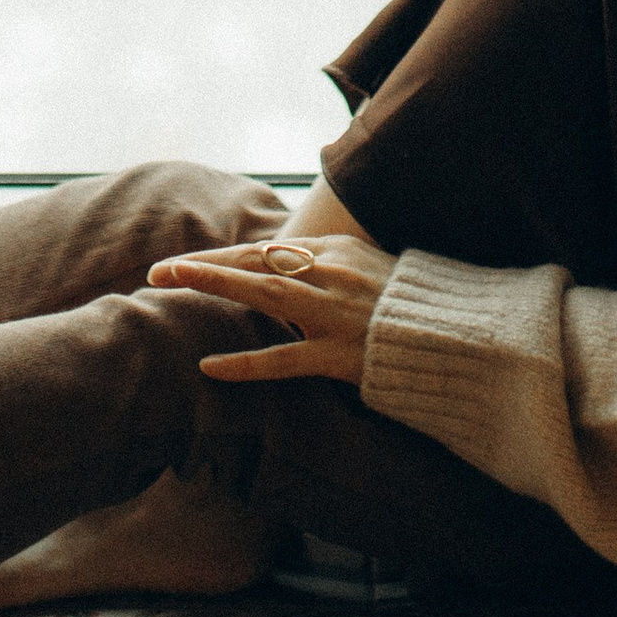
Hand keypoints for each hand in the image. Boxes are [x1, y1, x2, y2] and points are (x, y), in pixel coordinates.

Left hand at [148, 232, 395, 382]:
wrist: (455, 335)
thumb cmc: (412, 305)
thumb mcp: (372, 269)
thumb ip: (332, 267)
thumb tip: (294, 265)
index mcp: (336, 252)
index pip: (266, 250)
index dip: (224, 256)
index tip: (188, 261)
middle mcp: (330, 274)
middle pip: (254, 262)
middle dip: (205, 264)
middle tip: (160, 269)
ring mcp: (333, 314)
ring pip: (262, 293)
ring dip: (215, 284)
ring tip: (172, 284)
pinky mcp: (338, 355)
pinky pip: (283, 359)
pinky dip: (244, 363)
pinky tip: (210, 366)